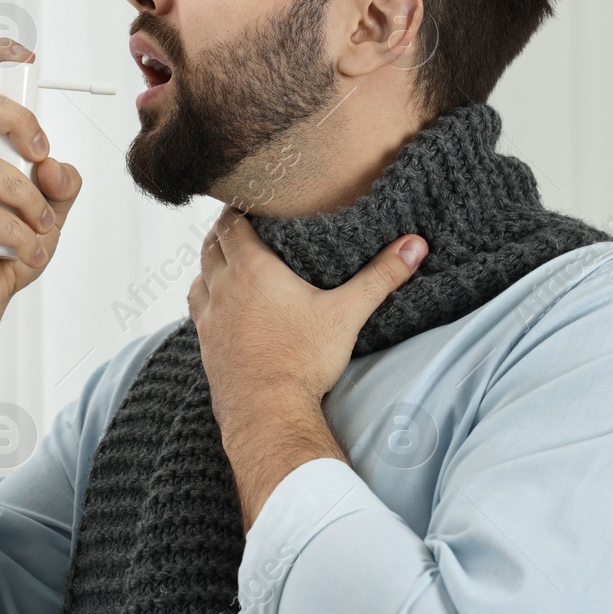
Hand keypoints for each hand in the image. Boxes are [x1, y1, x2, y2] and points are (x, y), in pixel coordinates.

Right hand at [0, 38, 82, 326]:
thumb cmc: (9, 247)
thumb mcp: (52, 209)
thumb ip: (62, 183)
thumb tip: (53, 166)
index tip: (27, 56)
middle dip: (19, 121)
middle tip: (42, 153)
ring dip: (27, 201)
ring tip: (42, 228)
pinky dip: (18, 234)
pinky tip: (28, 251)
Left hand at [187, 204, 426, 435]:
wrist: (266, 414)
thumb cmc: (303, 361)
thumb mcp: (346, 313)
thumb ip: (380, 276)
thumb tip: (415, 245)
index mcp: (252, 269)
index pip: (231, 224)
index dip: (237, 209)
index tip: (249, 200)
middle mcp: (222, 287)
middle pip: (211, 245)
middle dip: (224, 231)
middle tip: (241, 223)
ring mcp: (209, 316)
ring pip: (199, 274)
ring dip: (210, 261)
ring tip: (226, 257)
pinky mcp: (205, 343)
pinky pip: (197, 307)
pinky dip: (205, 294)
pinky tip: (218, 302)